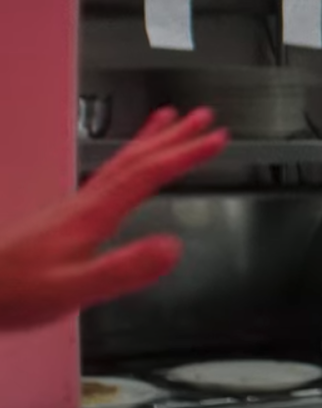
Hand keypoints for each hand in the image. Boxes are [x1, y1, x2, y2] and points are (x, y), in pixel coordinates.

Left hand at [0, 107, 226, 329]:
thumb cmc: (16, 290)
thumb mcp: (75, 289)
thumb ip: (124, 269)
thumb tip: (171, 247)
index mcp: (94, 214)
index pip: (149, 173)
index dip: (186, 154)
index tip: (216, 139)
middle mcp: (87, 201)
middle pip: (138, 157)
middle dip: (176, 136)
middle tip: (205, 117)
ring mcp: (77, 205)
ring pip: (123, 160)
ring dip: (153, 138)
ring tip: (174, 120)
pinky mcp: (70, 215)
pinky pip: (109, 172)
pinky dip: (129, 157)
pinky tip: (132, 163)